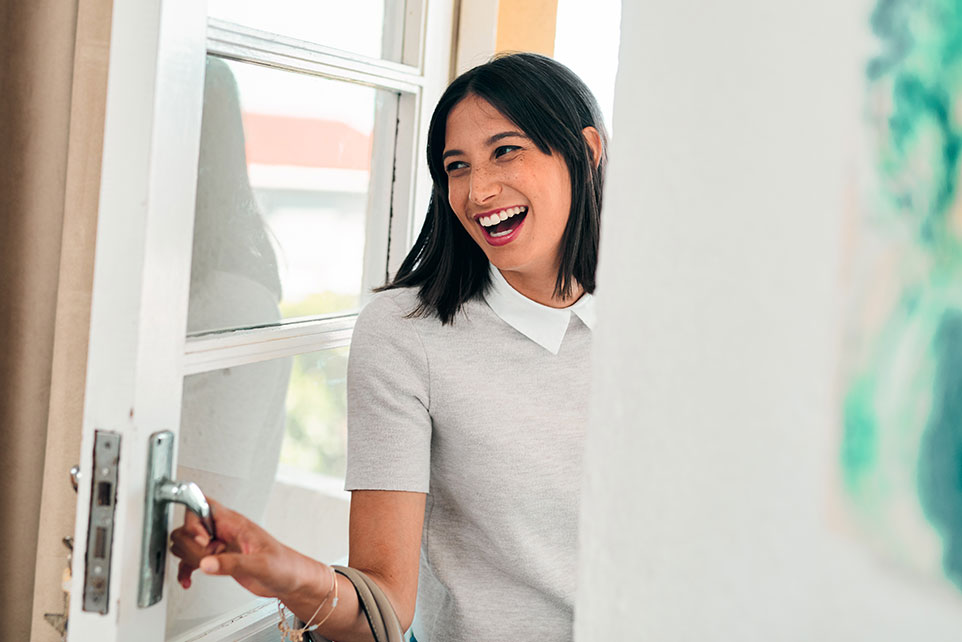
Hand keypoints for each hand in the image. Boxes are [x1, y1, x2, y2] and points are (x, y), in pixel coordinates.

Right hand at [169, 498, 318, 599]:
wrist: (290, 580)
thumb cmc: (283, 565)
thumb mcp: (260, 564)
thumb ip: (232, 563)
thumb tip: (206, 563)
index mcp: (234, 522)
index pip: (202, 505)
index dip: (193, 522)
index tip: (201, 541)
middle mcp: (223, 530)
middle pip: (188, 527)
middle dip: (192, 546)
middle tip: (210, 558)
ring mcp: (219, 544)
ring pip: (185, 543)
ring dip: (188, 558)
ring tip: (208, 567)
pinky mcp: (217, 559)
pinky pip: (190, 560)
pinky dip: (185, 570)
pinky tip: (188, 580)